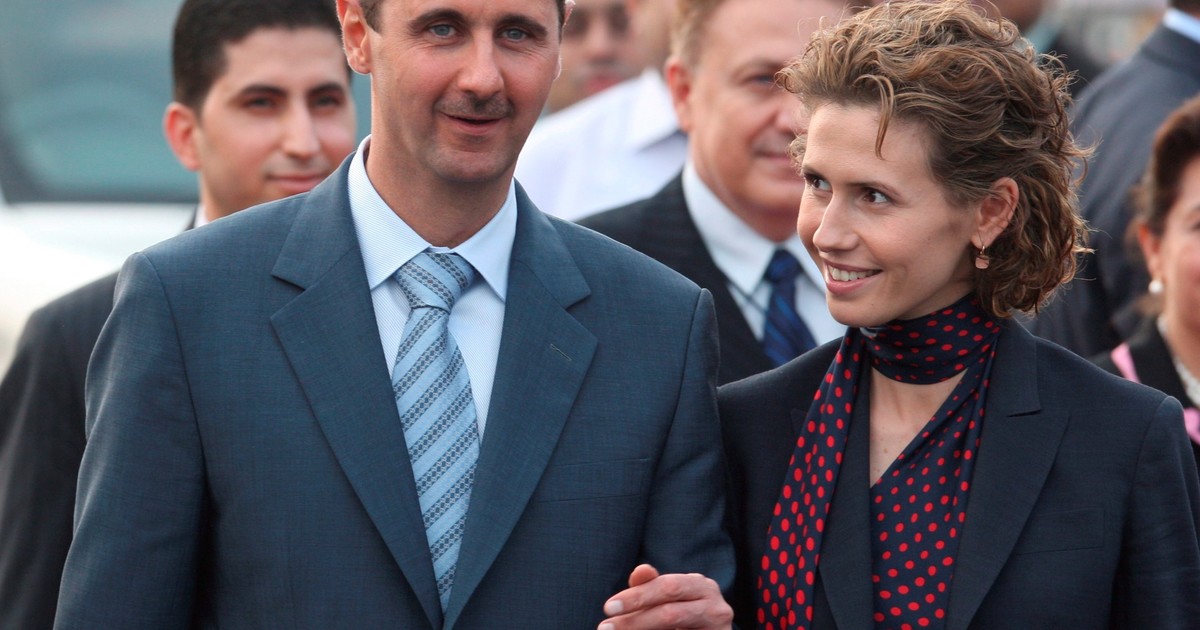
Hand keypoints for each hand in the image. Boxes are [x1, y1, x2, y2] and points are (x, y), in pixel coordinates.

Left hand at [598, 564, 732, 629]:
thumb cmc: (681, 614)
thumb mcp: (664, 598)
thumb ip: (649, 586)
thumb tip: (640, 570)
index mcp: (702, 587)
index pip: (667, 587)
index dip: (636, 596)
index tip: (608, 607)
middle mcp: (716, 607)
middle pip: (670, 614)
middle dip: (634, 621)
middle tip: (605, 628)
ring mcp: (720, 629)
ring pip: (674, 627)